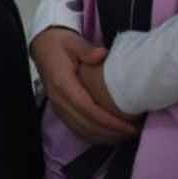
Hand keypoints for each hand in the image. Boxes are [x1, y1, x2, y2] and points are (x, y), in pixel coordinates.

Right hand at [30, 27, 139, 144]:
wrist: (43, 46)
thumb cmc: (59, 44)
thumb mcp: (73, 42)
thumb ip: (86, 50)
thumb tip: (101, 54)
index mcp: (62, 83)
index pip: (87, 109)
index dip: (109, 121)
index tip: (129, 125)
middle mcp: (58, 98)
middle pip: (86, 124)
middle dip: (111, 132)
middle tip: (134, 132)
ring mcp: (57, 106)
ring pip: (81, 130)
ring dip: (104, 137)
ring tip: (126, 135)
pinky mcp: (60, 109)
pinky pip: (76, 129)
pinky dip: (94, 136)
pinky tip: (109, 136)